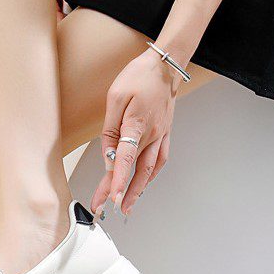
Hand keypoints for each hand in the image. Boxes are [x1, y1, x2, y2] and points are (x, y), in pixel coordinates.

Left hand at [91, 49, 178, 216]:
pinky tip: (143, 185)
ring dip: (138, 190)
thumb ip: (110, 130)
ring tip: (126, 206)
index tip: (111, 197)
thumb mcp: (115, 97)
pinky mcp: (165, 134)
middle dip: (121, 192)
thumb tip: (108, 155)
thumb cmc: (139, 76)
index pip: (126, 158)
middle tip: (108, 208)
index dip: (118, 180)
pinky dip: (151, 176)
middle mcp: (152, 134)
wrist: (165, 65)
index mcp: (137, 124)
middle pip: (135, 170)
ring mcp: (161, 135)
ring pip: (149, 169)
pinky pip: (159, 160)